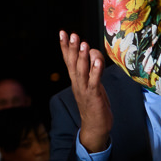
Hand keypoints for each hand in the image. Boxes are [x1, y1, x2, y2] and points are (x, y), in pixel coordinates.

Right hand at [59, 30, 112, 152]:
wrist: (95, 127)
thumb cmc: (95, 104)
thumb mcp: (92, 84)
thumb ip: (92, 70)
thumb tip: (94, 55)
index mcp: (76, 80)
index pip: (69, 60)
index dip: (65, 47)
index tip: (62, 33)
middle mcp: (77, 83)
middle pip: (73, 63)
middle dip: (72, 48)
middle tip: (71, 34)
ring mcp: (84, 90)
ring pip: (82, 71)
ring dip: (82, 57)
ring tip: (84, 44)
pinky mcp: (94, 96)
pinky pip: (94, 81)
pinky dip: (95, 71)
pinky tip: (97, 61)